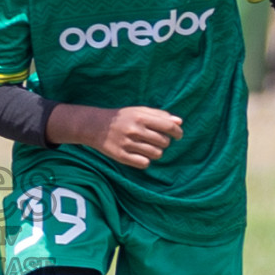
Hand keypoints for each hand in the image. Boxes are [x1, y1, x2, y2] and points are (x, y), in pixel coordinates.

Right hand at [68, 105, 183, 168]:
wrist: (95, 126)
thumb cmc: (122, 118)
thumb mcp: (139, 111)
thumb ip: (160, 115)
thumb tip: (179, 122)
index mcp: (141, 117)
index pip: (168, 127)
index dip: (177, 132)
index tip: (178, 135)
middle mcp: (134, 130)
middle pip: (164, 142)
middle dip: (164, 142)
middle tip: (156, 140)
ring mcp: (127, 144)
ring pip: (156, 154)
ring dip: (156, 152)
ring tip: (148, 147)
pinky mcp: (121, 156)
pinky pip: (144, 163)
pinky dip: (145, 161)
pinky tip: (140, 155)